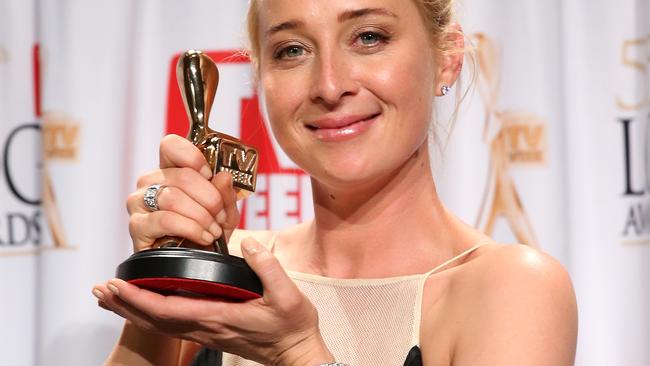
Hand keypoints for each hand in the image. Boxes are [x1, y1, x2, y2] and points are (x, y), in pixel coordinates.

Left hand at [94, 238, 332, 364]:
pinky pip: (172, 324)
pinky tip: (143, 305)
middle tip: (99, 289)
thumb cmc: (293, 326)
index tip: (116, 285)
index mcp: (219, 316)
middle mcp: (206, 326)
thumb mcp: (288, 294)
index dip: (138, 298)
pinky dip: (150, 313)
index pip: (167, 310)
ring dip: (132, 310)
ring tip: (109, 297)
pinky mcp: (211, 330)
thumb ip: (267, 267)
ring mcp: (207, 330)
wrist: (297, 354)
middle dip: (124, 304)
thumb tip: (248, 243)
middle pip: (154, 320)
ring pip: (159, 323)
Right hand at [126, 134, 239, 250]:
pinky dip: (191, 228)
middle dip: (210, 198)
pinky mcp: (137, 226)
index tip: (211, 175)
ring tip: (213, 230)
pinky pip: (165, 220)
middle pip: (183, 176)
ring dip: (201, 216)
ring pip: (173, 197)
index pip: (171, 145)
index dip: (194, 157)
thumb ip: (227, 193)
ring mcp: (139, 203)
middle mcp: (150, 182)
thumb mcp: (226, 211)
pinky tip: (203, 237)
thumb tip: (223, 176)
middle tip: (221, 215)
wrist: (198, 262)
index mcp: (169, 169)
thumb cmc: (208, 231)